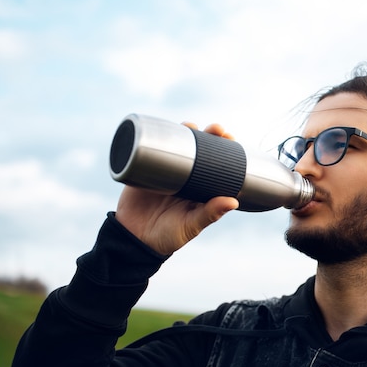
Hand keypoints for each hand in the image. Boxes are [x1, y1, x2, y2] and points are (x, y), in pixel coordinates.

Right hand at [115, 123, 239, 254]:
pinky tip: (162, 128)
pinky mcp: (143, 171)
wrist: (133, 241)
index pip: (214, 163)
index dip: (222, 148)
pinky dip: (154, 139)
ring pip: (175, 146)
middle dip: (207, 135)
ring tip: (191, 126)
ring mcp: (164, 172)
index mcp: (199, 187)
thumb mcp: (191, 225)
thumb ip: (210, 214)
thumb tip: (233, 201)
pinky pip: (148, 152)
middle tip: (216, 129)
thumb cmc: (168, 236)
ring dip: (184, 132)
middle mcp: (184, 176)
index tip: (230, 138)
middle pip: (197, 149)